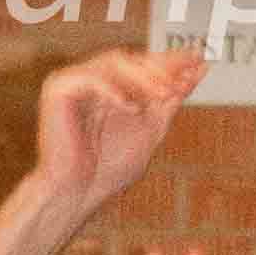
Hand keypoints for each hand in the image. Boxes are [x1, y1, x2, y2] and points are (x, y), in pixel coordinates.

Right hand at [35, 47, 207, 220]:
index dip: (170, 61)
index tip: (198, 59)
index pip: (141, 65)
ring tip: (164, 93)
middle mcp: (90, 81)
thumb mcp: (151, 130)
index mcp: (109, 89)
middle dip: (160, 67)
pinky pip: (90, 79)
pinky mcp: (57, 90)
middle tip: (184, 78)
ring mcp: (72, 82)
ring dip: (142, 77)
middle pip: (129, 59)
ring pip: (113, 63)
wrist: (77, 195)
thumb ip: (170, 101)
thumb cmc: (109, 170)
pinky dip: (114, 91)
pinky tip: (131, 108)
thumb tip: (197, 71)